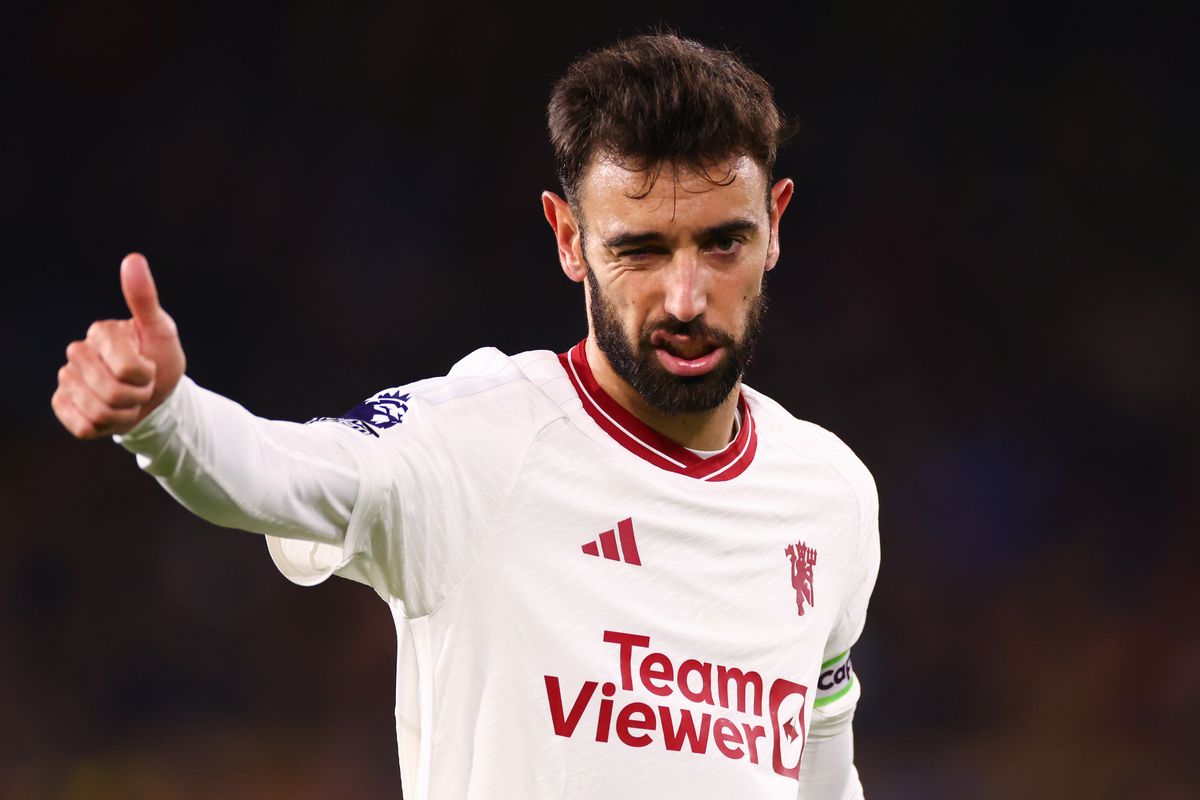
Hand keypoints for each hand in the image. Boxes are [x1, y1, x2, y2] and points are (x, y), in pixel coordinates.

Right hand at [52, 253, 186, 438]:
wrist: (156, 395)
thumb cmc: (160, 359)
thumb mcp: (161, 330)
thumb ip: (145, 298)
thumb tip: (132, 258)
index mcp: (100, 333)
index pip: (128, 369)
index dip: (146, 376)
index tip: (150, 368)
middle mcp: (77, 354)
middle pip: (112, 393)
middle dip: (138, 396)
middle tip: (142, 386)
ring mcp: (67, 380)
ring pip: (99, 412)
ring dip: (124, 414)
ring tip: (129, 401)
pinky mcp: (62, 405)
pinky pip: (82, 426)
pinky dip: (104, 427)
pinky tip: (110, 414)